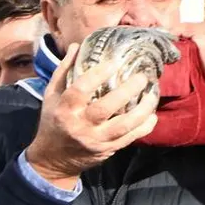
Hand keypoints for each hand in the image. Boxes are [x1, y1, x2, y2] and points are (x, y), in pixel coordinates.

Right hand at [24, 45, 159, 185]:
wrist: (53, 158)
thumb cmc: (53, 121)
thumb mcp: (52, 96)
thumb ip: (64, 71)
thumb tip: (78, 46)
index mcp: (64, 110)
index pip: (80, 90)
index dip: (97, 74)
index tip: (114, 62)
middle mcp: (80, 125)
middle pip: (105, 108)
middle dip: (127, 91)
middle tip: (142, 77)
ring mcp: (96, 140)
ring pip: (123, 126)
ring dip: (142, 110)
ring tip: (152, 94)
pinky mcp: (108, 149)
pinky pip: (130, 138)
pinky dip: (145, 126)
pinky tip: (152, 114)